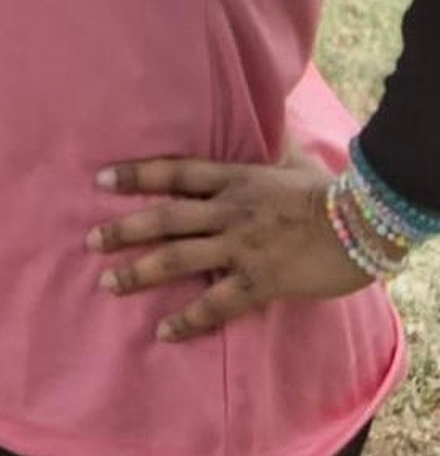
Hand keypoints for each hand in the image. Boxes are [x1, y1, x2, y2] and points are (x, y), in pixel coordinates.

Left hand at [87, 149, 370, 340]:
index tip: (100, 178)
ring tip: (108, 282)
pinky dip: (188, 320)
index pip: (174, 172)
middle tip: (90, 240)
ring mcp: (241, 247)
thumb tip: (262, 124)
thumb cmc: (330, 192)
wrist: (366, 224)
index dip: (135, 174)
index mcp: (235, 180)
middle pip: (164, 217)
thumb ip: (264, 154)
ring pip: (177, 258)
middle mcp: (228, 211)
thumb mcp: (288, 164)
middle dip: (123, 229)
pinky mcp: (259, 281)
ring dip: (139, 272)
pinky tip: (163, 332)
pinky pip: (215, 303)